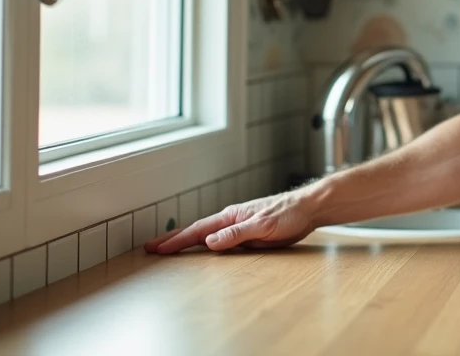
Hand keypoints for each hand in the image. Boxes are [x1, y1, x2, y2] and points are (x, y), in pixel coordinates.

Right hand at [143, 190, 317, 254]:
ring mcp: (238, 226)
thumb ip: (237, 234)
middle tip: (150, 247)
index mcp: (231, 216)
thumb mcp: (263, 225)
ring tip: (167, 248)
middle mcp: (231, 219)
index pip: (199, 230)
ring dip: (186, 241)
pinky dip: (205, 244)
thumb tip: (209, 241)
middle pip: (197, 230)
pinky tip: (201, 249)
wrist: (309, 209)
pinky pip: (220, 240)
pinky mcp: (247, 234)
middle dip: (173, 239)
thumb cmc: (289, 213)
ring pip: (206, 235)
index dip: (177, 241)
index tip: (157, 249)